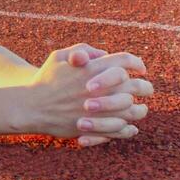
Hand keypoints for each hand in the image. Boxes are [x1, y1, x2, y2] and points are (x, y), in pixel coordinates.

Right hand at [23, 43, 151, 146]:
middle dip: (146, 87)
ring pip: (131, 110)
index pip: (125, 61)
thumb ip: (82, 50)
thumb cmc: (45, 80)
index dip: (137, 63)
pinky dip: (128, 129)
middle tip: (148, 89)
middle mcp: (99, 88)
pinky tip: (131, 127)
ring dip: (140, 110)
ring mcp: (98, 109)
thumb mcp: (59, 56)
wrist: (31, 106)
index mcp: (92, 68)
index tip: (141, 68)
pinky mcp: (94, 127)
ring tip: (142, 109)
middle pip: (135, 86)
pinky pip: (120, 129)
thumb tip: (103, 54)